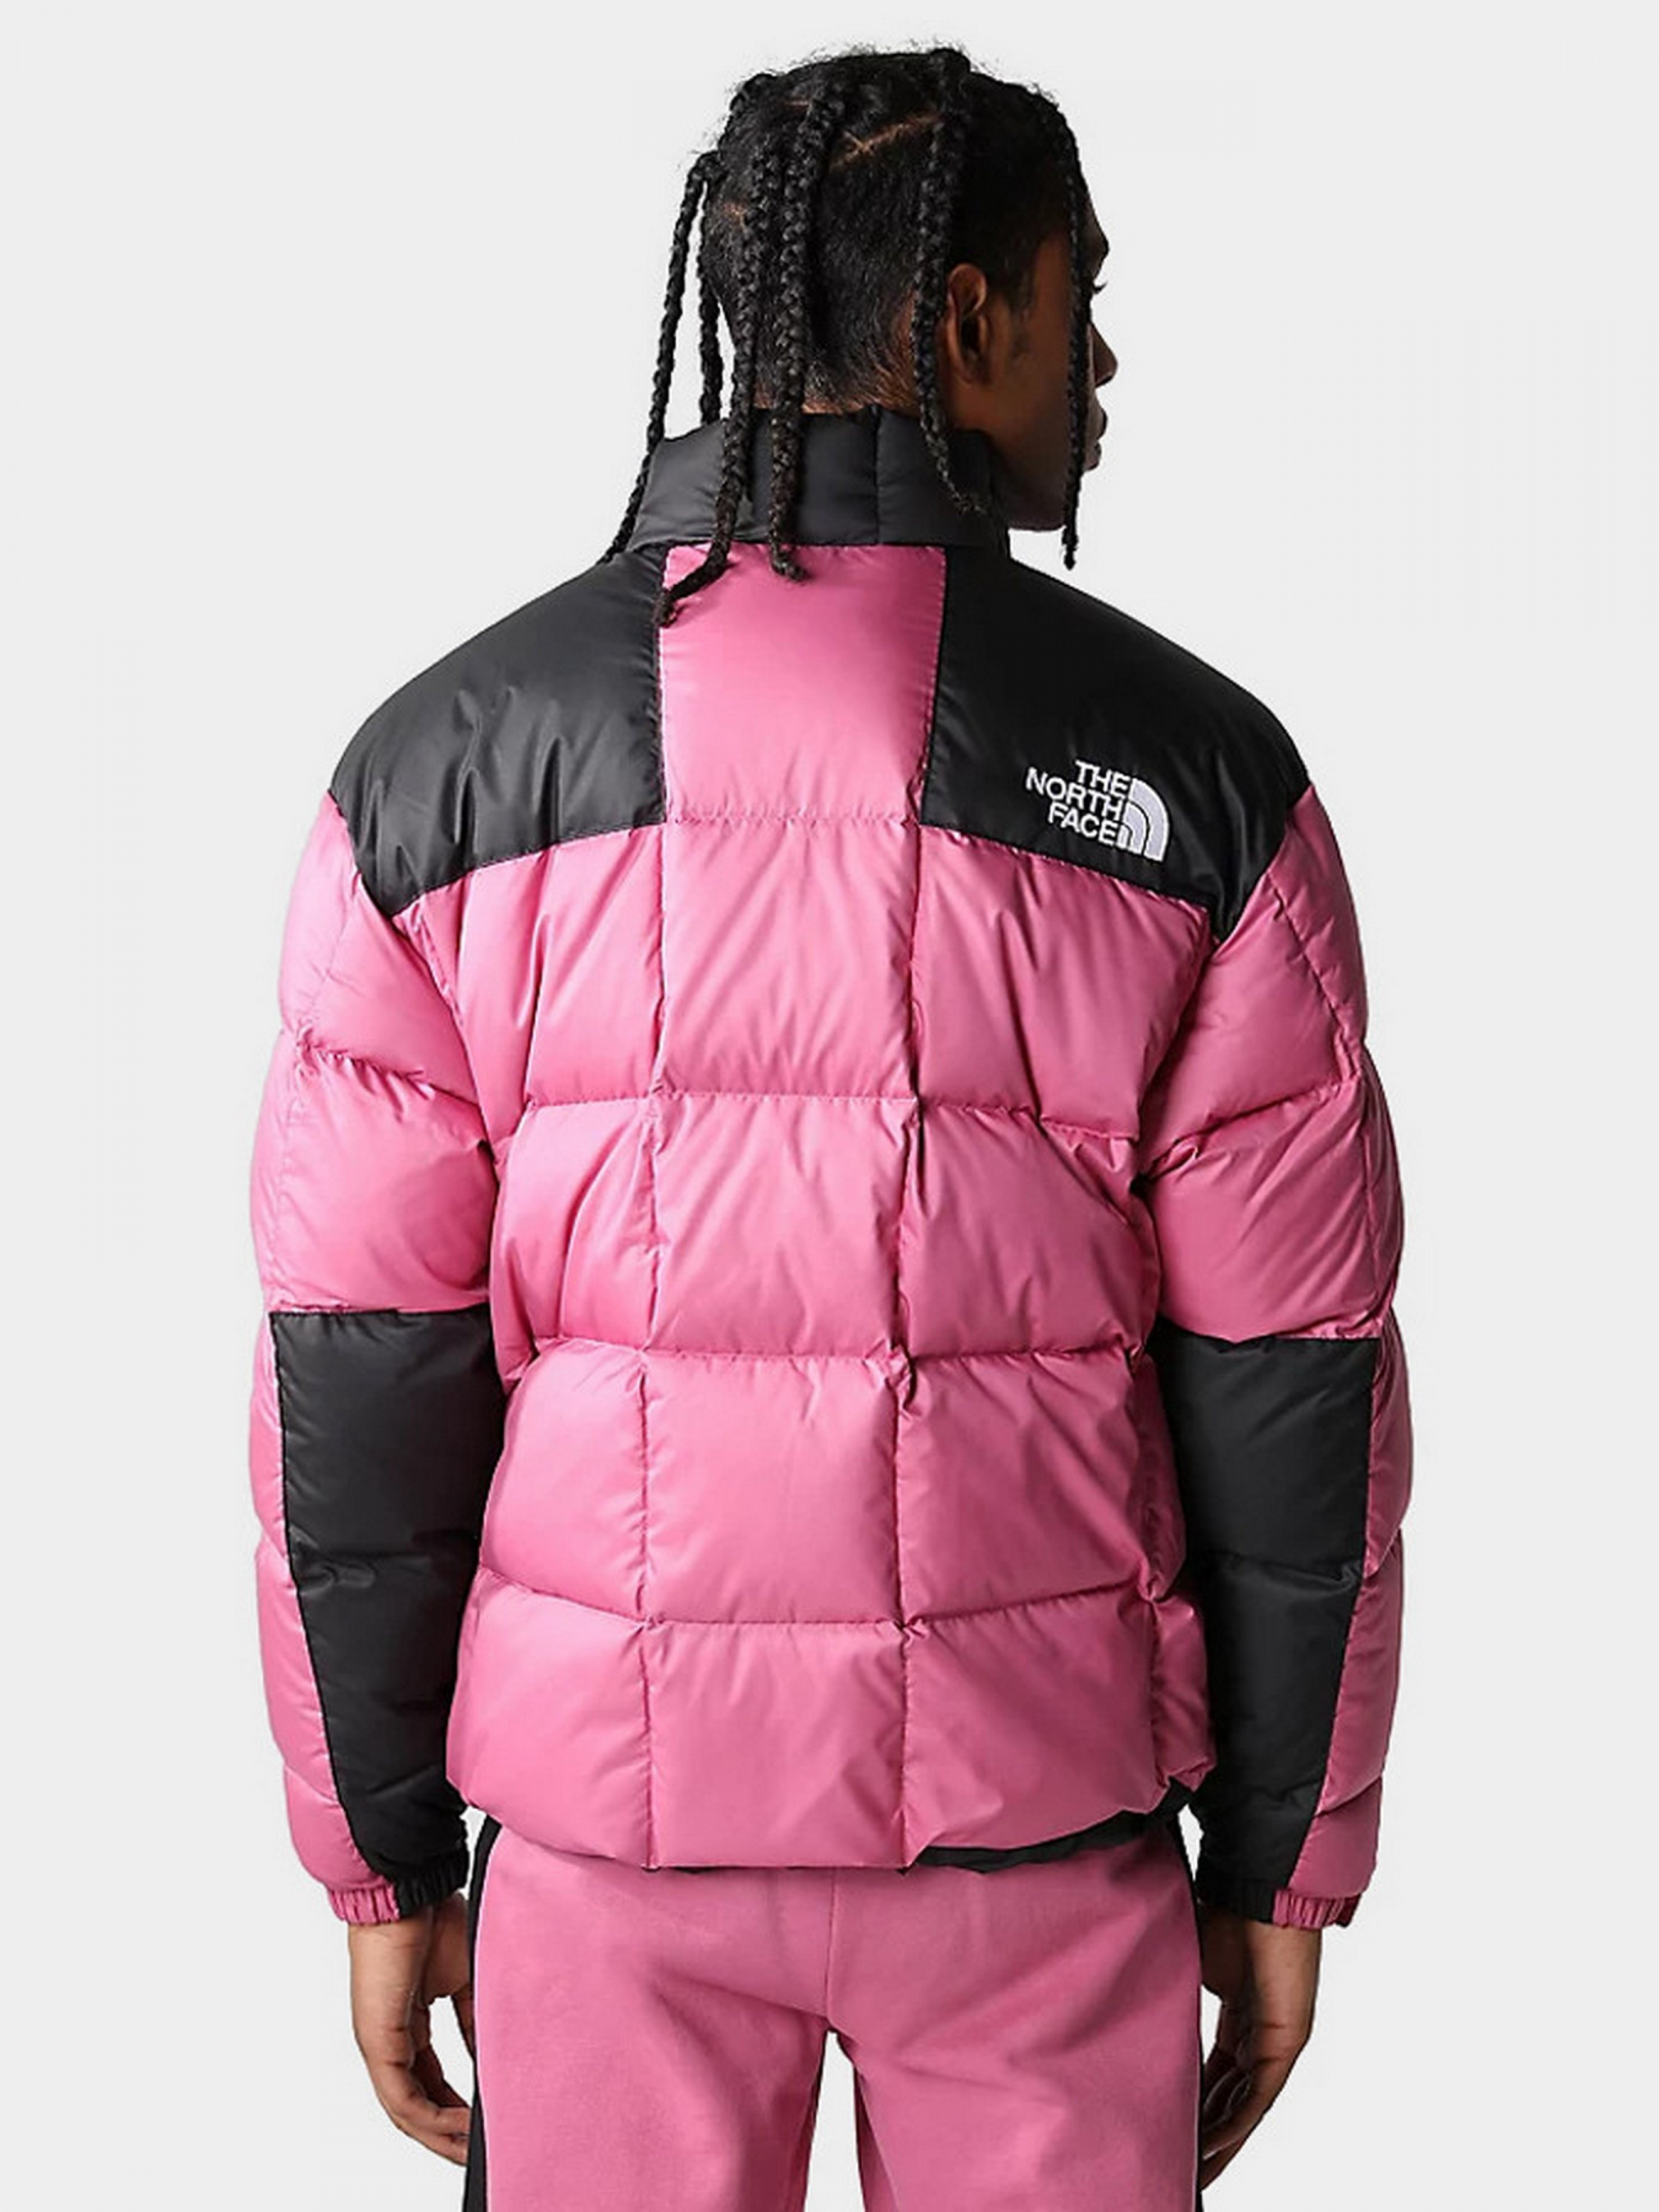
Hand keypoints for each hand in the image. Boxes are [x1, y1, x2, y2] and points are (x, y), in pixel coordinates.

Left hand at [347, 1892, 476, 2164]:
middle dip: (448, 2134)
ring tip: (473, 2150)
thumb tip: (492, 2053)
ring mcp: (379, 2044)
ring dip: (440, 2135)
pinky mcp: (377, 2042)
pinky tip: (459, 2127)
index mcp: (408, 2022)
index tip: (484, 2122)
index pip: (430, 2079)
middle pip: (417, 2105)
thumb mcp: (467, 1977)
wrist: (408, 1889)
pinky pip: (401, 2098)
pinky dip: (431, 2119)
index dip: (456, 2106)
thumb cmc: (434, 1916)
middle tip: (479, 2152)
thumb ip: (475, 2018)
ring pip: (407, 2110)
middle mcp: (389, 2040)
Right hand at [1195, 1905, 1320, 2189]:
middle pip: (1230, 2097)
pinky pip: (1258, 2096)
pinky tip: (1212, 2147)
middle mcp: (1258, 2034)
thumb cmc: (1225, 1914)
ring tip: (1194, 2170)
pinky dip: (1235, 2124)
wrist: (1259, 1894)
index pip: (1214, 2074)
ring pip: (1244, 2105)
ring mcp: (1274, 2041)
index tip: (1169, 2125)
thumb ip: (1169, 1991)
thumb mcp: (1187, 1964)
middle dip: (1205, 2133)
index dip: (1193, 2103)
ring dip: (1220, 2140)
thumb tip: (1120, 1994)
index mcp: (1238, 2015)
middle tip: (1179, 2162)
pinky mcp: (1285, 2043)